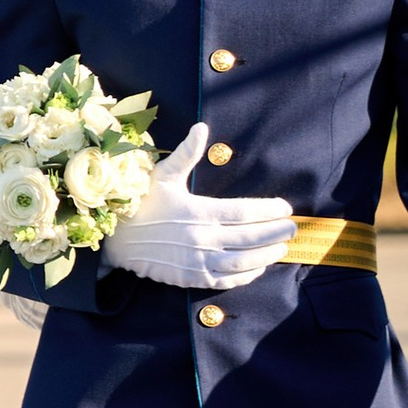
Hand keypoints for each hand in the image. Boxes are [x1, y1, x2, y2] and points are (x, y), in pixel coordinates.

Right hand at [102, 122, 295, 292]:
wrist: (115, 239)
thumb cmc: (141, 202)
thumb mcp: (162, 174)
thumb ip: (186, 154)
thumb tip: (202, 128)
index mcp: (197, 211)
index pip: (244, 212)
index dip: (268, 210)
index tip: (285, 207)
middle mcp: (200, 238)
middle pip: (249, 237)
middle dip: (275, 232)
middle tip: (293, 227)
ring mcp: (196, 261)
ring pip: (242, 261)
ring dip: (266, 255)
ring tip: (282, 247)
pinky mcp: (190, 278)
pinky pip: (226, 280)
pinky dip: (246, 275)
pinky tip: (259, 267)